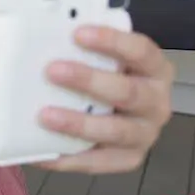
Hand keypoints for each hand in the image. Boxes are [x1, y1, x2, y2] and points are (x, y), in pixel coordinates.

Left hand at [37, 26, 174, 172]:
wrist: (116, 105)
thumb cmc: (104, 72)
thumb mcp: (101, 55)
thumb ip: (82, 46)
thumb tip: (38, 33)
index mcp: (154, 69)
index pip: (140, 51)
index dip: (112, 41)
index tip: (78, 34)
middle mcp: (156, 102)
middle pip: (128, 92)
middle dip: (89, 81)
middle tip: (52, 70)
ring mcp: (144, 133)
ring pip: (117, 131)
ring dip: (79, 123)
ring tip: (44, 116)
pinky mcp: (128, 159)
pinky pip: (98, 162)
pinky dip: (68, 158)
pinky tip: (41, 153)